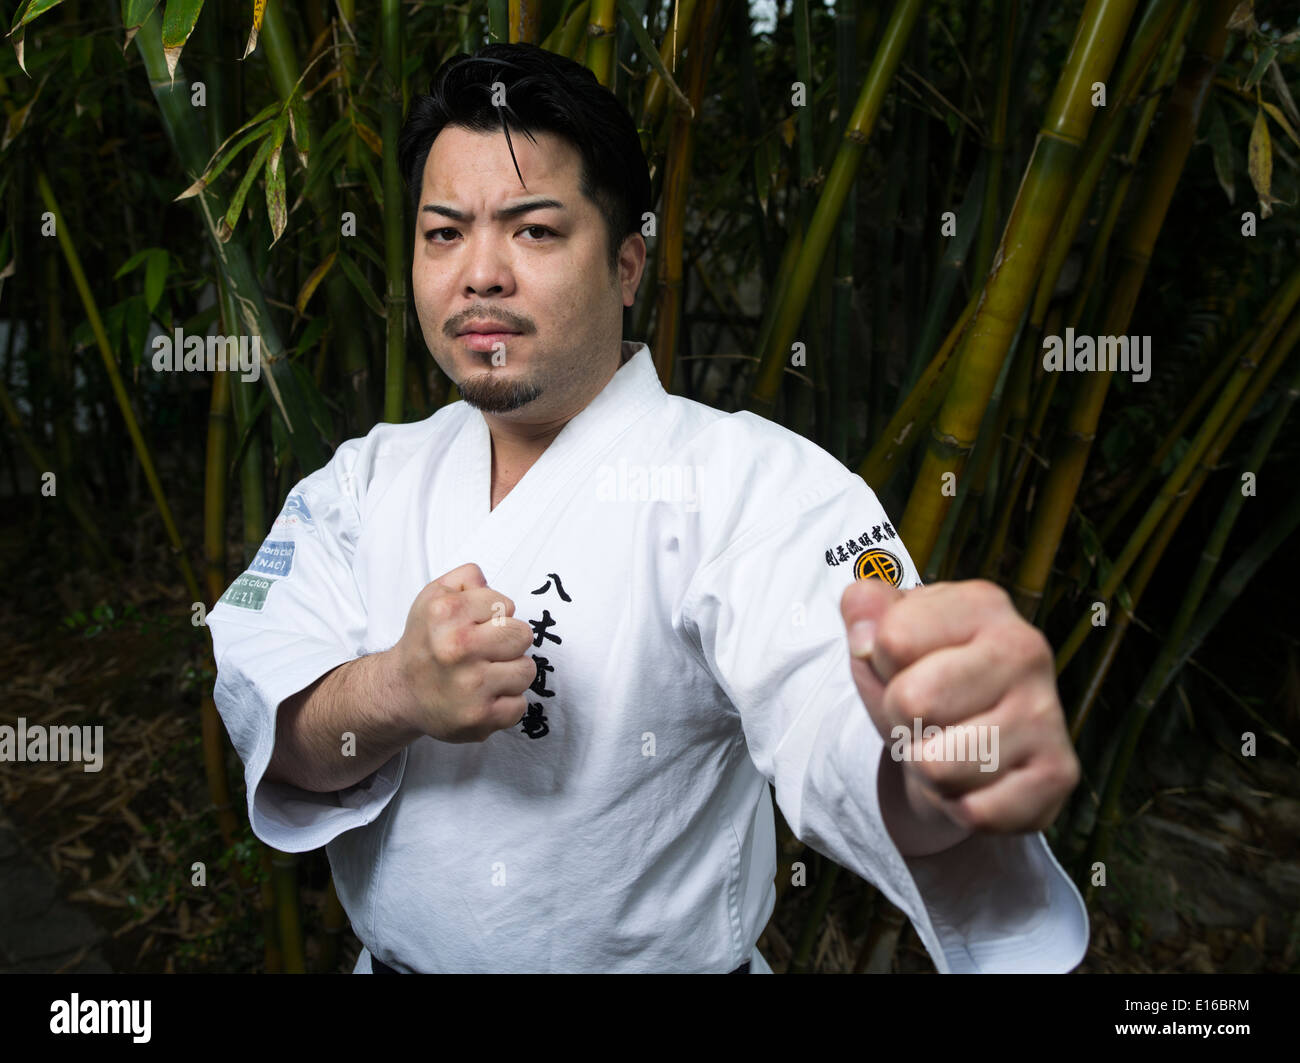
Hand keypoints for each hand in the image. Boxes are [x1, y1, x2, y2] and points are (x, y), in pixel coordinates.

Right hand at [391, 562, 535, 742]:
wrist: (401, 691)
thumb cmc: (426, 641)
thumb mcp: (434, 595)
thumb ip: (467, 578)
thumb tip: (491, 585)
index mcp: (446, 613)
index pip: (506, 604)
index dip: (495, 615)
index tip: (477, 626)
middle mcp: (456, 648)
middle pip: (523, 635)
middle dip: (509, 642)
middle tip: (486, 651)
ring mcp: (469, 685)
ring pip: (527, 670)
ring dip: (511, 673)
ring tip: (486, 674)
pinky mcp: (478, 717)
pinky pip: (520, 705)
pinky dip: (506, 703)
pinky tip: (484, 698)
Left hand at [841, 578, 1079, 835]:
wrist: (965, 745)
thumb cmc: (922, 681)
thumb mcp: (882, 636)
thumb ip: (863, 609)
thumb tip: (862, 634)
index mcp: (981, 604)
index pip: (892, 639)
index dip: (879, 664)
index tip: (903, 668)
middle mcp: (1025, 649)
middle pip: (912, 702)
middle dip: (901, 721)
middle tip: (923, 718)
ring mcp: (1047, 713)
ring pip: (938, 766)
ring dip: (927, 770)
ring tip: (948, 748)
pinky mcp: (1059, 773)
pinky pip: (976, 812)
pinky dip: (960, 806)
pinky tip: (975, 780)